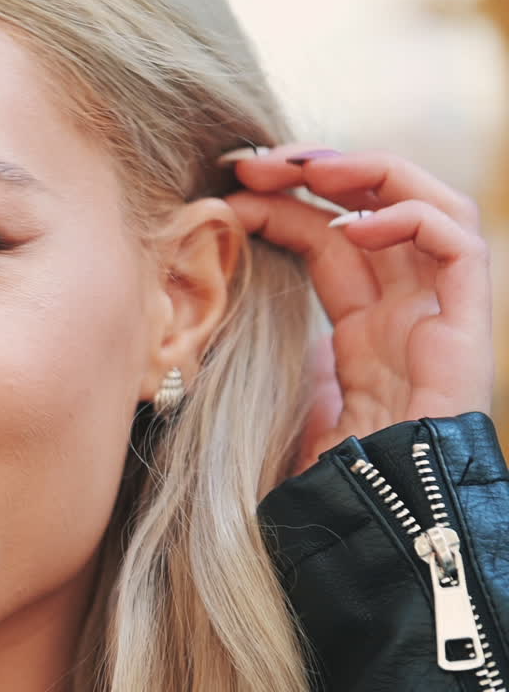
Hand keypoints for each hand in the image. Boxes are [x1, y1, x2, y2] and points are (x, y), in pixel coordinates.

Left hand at [222, 145, 493, 476]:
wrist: (373, 531)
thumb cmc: (321, 481)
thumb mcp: (278, 399)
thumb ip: (269, 349)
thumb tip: (220, 298)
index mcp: (363, 330)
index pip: (327, 240)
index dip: (283, 205)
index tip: (226, 186)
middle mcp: (405, 314)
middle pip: (376, 212)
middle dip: (318, 171)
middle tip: (253, 159)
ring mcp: (439, 319)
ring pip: (427, 207)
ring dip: (366, 172)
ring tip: (303, 167)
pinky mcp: (470, 331)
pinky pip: (459, 247)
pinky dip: (411, 217)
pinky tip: (352, 223)